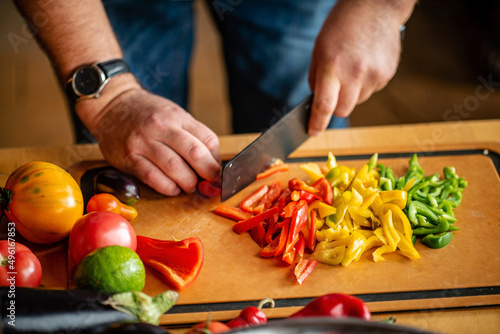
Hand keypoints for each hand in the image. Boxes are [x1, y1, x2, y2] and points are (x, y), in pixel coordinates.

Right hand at [80, 87, 220, 195]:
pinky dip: (168, 187)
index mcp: (177, 117)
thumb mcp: (173, 115)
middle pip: (195, 154)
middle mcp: (161, 127)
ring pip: (175, 168)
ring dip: (188, 183)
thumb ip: (191, 135)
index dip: (216, 160)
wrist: (112, 106)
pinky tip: (172, 188)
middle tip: (209, 184)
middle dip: (207, 173)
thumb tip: (212, 163)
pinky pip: (153, 178)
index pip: (208, 140)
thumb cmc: (147, 114)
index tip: (217, 172)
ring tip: (189, 185)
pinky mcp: (129, 158)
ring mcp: (144, 142)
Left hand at [308, 0, 414, 134]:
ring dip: (351, 93)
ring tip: (352, 67)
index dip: (317, 123)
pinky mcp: (387, 75)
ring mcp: (374, 76)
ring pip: (357, 101)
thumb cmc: (342, 25)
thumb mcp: (319, 48)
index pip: (324, 105)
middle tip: (334, 90)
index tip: (313, 132)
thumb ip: (316, 77)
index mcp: (333, 66)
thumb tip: (317, 102)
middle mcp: (355, 74)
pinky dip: (364, 84)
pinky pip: (371, 91)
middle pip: (343, 111)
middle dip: (335, 107)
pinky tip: (364, 64)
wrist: (376, 7)